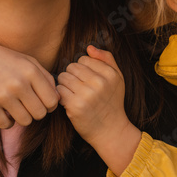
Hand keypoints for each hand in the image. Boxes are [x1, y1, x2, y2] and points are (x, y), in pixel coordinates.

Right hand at [0, 8, 58, 127]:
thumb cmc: (6, 59)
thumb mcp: (29, 61)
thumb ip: (47, 79)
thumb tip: (57, 100)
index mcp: (31, 72)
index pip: (52, 101)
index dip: (49, 105)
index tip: (42, 102)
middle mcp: (18, 84)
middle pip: (40, 114)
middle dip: (37, 112)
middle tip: (28, 105)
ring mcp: (2, 95)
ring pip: (25, 121)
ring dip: (23, 117)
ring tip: (16, 107)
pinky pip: (6, 125)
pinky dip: (7, 121)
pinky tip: (4, 111)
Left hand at [57, 46, 140, 174]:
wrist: (110, 130)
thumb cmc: (112, 102)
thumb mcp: (117, 78)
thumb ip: (107, 59)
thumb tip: (89, 47)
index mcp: (110, 74)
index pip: (84, 59)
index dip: (82, 69)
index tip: (86, 79)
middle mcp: (99, 83)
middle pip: (71, 67)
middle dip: (72, 75)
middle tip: (78, 87)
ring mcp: (86, 95)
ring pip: (63, 77)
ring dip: (65, 85)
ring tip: (74, 93)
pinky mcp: (75, 106)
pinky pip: (59, 91)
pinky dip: (62, 95)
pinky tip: (70, 101)